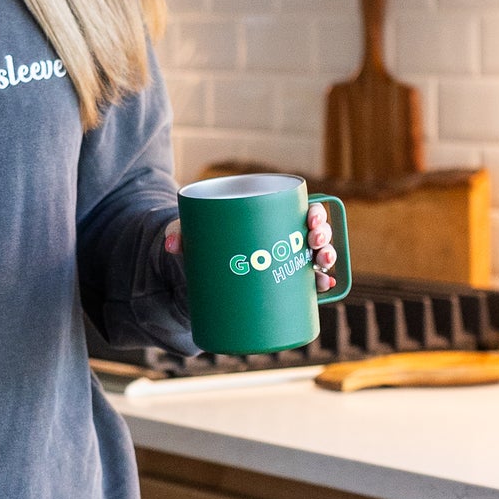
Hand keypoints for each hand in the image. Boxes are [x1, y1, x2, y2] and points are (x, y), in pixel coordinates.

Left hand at [164, 202, 336, 290]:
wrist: (196, 273)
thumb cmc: (200, 244)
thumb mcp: (191, 235)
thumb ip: (181, 233)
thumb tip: (171, 245)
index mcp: (269, 219)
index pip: (300, 211)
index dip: (316, 212)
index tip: (312, 216)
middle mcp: (282, 240)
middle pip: (313, 235)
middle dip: (323, 236)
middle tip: (314, 241)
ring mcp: (282, 263)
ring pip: (315, 259)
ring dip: (326, 260)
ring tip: (322, 265)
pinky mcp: (277, 285)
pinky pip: (305, 286)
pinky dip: (319, 286)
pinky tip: (326, 288)